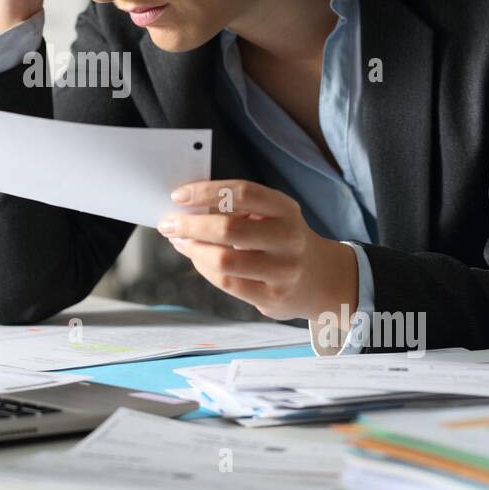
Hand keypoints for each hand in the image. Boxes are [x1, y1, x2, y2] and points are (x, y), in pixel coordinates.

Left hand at [158, 179, 358, 325]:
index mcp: (286, 209)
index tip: (178, 195)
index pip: (243, 193)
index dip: (206, 192)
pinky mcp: (273, 297)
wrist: (320, 279)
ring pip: (224, 260)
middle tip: (168, 223)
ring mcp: (283, 270)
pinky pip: (227, 283)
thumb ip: (237, 209)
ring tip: (179, 241)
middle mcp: (288, 238)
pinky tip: (196, 258)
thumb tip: (187, 206)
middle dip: (190, 225)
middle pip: (229, 228)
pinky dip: (204, 268)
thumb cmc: (281, 239)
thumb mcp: (272, 215)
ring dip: (193, 249)